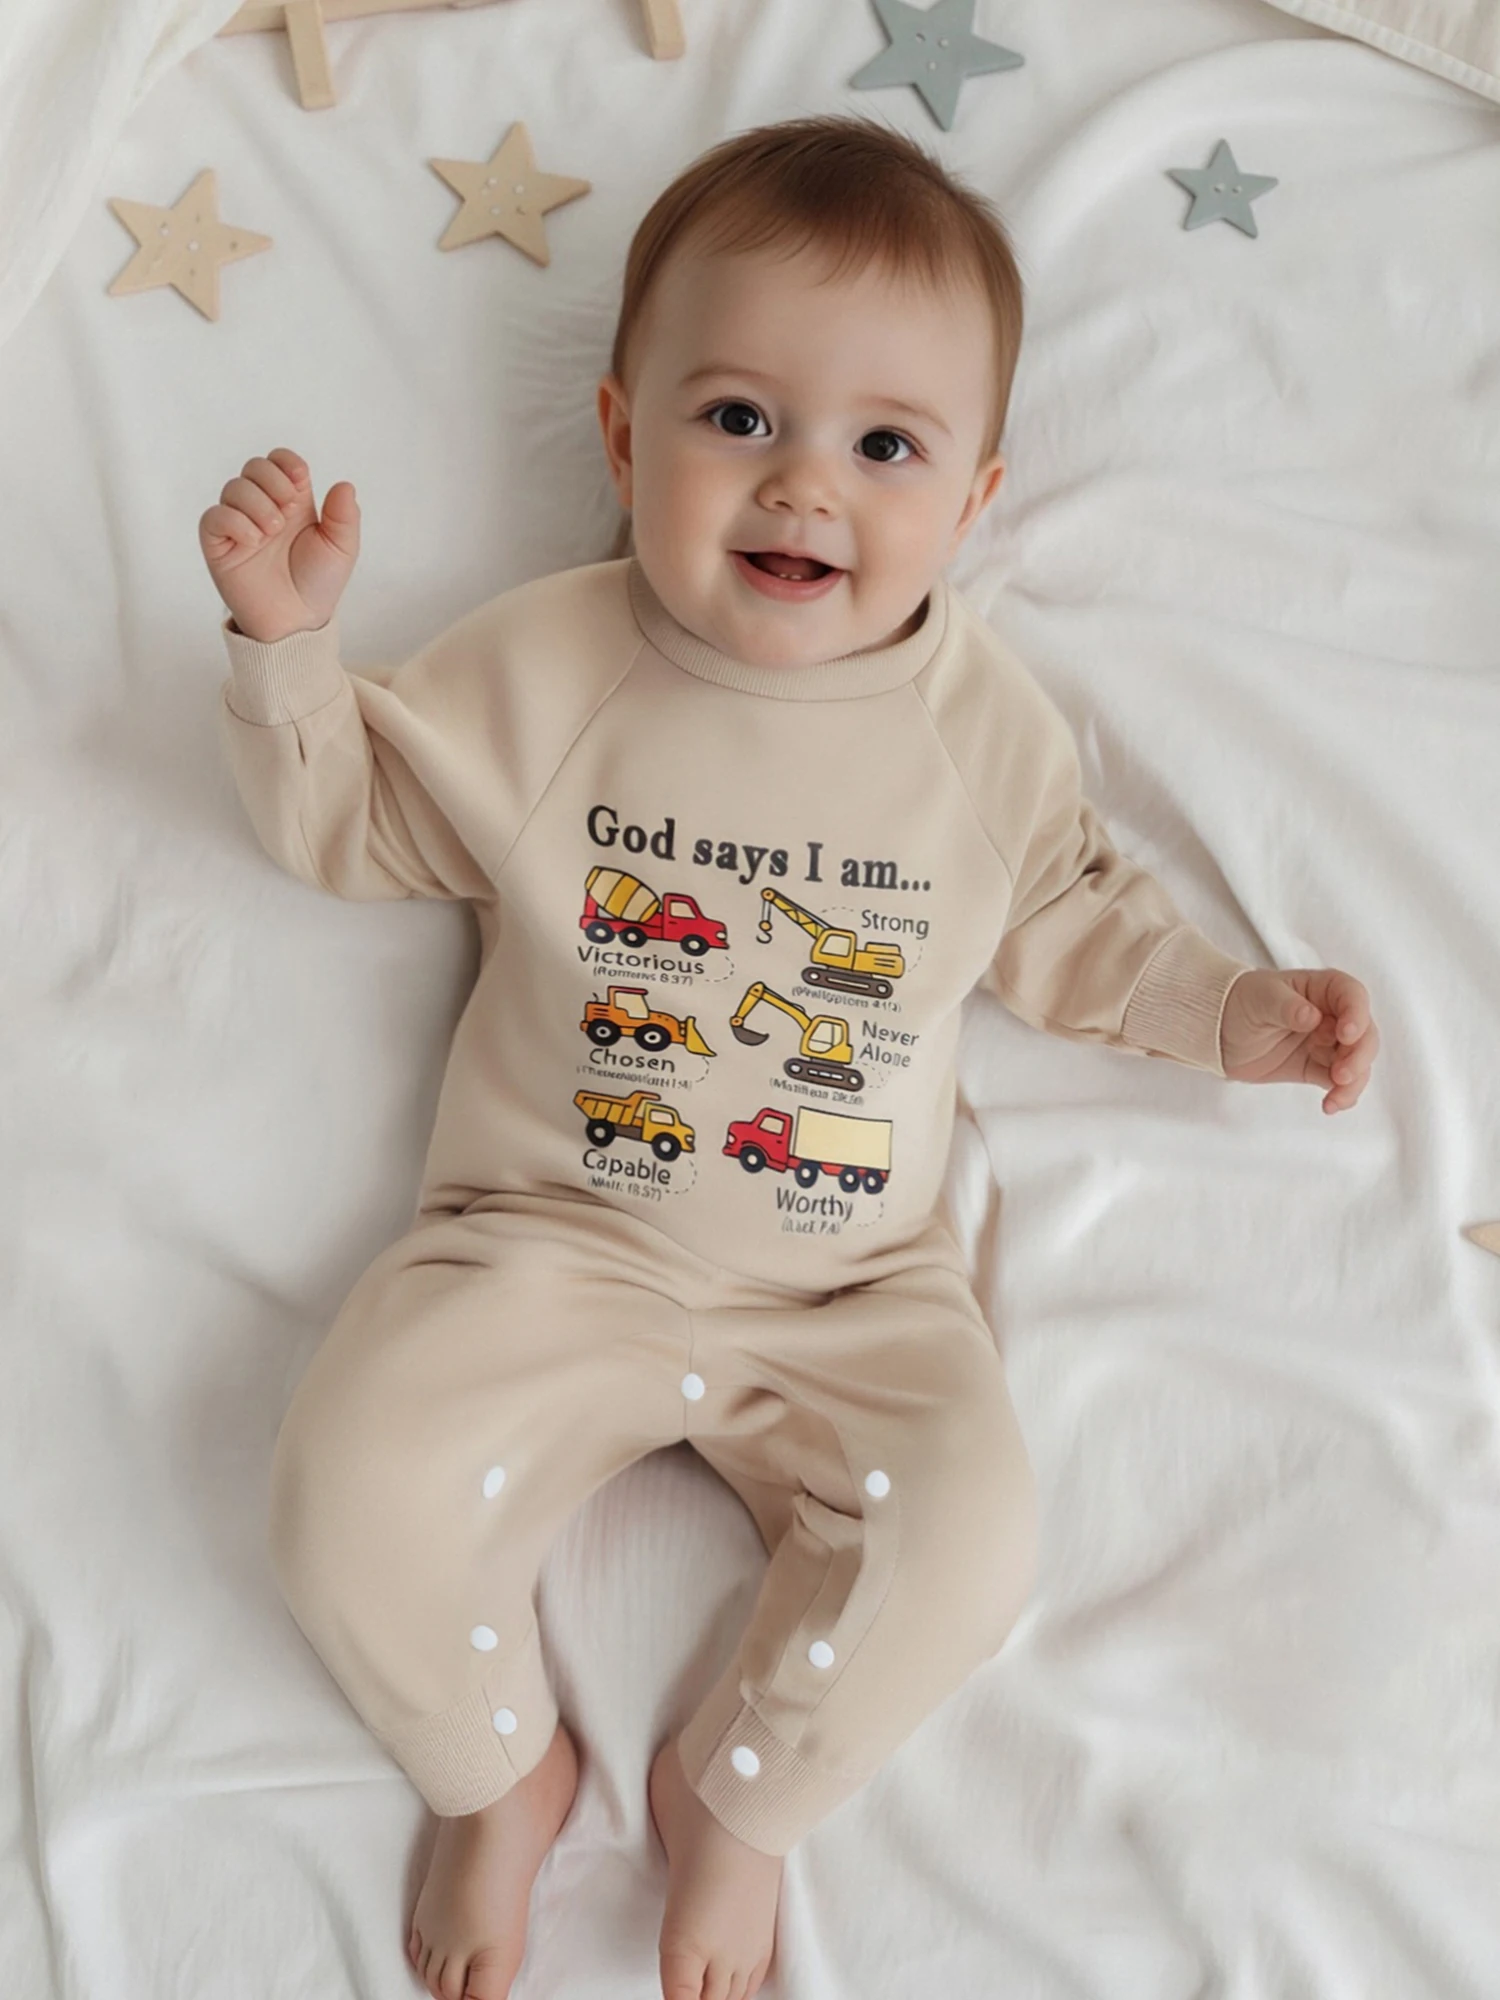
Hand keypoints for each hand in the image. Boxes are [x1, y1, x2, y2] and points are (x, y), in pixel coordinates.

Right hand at [198, 448, 359, 643]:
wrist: (296, 619)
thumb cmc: (317, 584)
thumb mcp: (341, 549)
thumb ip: (344, 516)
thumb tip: (345, 484)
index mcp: (292, 502)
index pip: (279, 461)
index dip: (286, 462)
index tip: (300, 481)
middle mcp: (263, 507)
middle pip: (254, 467)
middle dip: (271, 480)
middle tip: (288, 510)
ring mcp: (239, 524)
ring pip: (234, 488)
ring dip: (256, 503)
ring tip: (272, 532)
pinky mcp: (218, 544)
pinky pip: (214, 516)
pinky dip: (234, 521)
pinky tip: (254, 540)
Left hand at [1219, 967, 1378, 1113]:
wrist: (1218, 1032)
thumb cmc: (1241, 1002)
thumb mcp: (1260, 998)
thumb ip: (1286, 1007)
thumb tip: (1311, 1016)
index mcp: (1323, 988)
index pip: (1352, 996)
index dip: (1357, 1015)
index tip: (1347, 1034)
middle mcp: (1332, 1015)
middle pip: (1364, 1034)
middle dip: (1359, 1056)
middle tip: (1342, 1074)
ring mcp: (1328, 1043)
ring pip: (1357, 1061)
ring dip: (1353, 1081)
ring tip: (1335, 1098)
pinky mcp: (1317, 1067)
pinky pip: (1340, 1082)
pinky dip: (1341, 1095)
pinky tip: (1330, 1106)